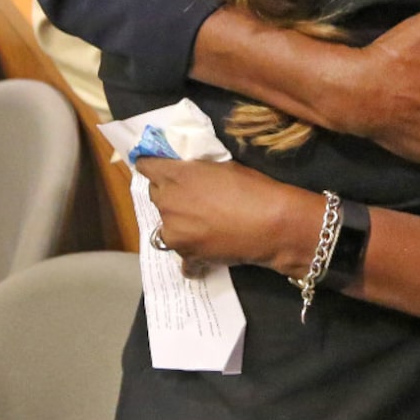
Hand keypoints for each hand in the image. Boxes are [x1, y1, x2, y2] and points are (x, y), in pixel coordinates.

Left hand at [137, 158, 309, 275]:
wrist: (273, 225)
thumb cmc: (254, 189)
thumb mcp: (224, 167)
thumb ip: (197, 170)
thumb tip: (188, 173)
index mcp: (176, 175)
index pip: (146, 165)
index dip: (154, 165)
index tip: (164, 168)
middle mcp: (167, 202)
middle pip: (155, 194)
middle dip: (169, 193)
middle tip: (193, 196)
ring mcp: (172, 231)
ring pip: (165, 222)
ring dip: (178, 220)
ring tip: (204, 223)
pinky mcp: (184, 254)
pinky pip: (180, 251)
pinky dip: (191, 250)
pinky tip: (207, 246)